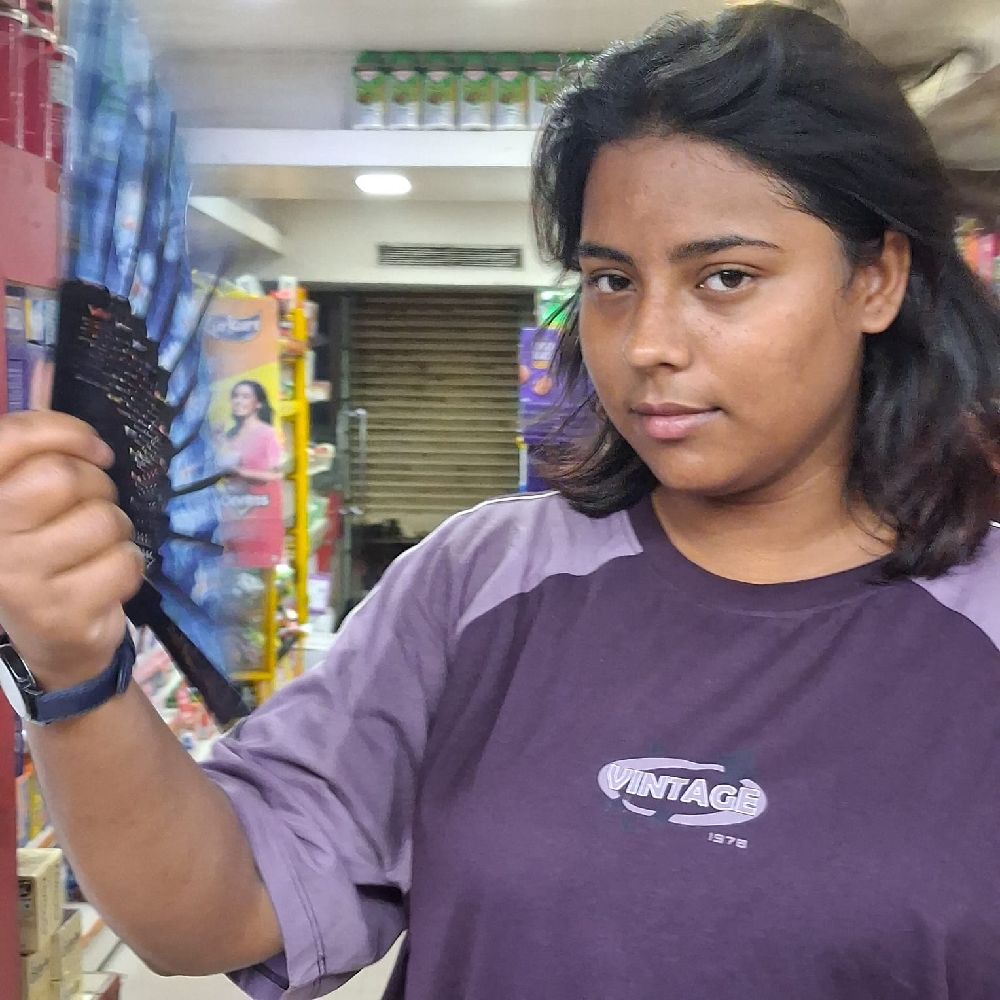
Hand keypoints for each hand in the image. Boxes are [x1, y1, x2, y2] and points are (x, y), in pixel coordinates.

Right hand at [0, 412, 144, 689]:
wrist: (50, 646)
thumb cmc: (43, 559)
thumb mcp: (26, 508)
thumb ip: (38, 463)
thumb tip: (88, 441)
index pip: (11, 439)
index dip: (65, 432)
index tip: (96, 450)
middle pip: (66, 478)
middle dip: (99, 488)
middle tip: (95, 509)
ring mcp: (19, 580)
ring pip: (104, 520)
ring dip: (117, 530)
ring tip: (98, 549)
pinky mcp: (60, 613)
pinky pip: (125, 562)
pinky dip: (129, 565)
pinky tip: (105, 579)